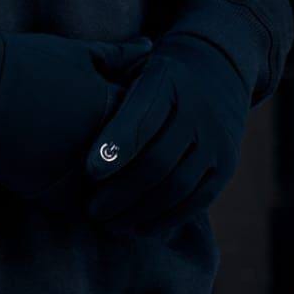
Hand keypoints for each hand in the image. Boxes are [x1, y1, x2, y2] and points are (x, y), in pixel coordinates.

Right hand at [0, 32, 151, 212]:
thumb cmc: (21, 66)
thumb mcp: (74, 53)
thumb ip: (117, 55)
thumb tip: (149, 45)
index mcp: (111, 107)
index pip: (152, 119)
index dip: (148, 112)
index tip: (141, 106)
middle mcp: (103, 147)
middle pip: (139, 158)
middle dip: (140, 151)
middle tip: (134, 141)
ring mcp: (80, 176)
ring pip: (118, 189)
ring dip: (120, 181)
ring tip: (113, 164)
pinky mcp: (57, 197)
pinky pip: (89, 205)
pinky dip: (93, 196)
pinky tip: (87, 179)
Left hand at [81, 35, 250, 232]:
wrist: (212, 76)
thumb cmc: (151, 78)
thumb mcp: (132, 65)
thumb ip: (106, 82)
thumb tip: (69, 104)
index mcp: (167, 79)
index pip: (142, 119)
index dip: (115, 147)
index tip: (89, 171)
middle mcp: (197, 110)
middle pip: (158, 161)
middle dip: (122, 191)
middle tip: (92, 210)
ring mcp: (216, 140)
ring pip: (177, 186)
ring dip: (139, 211)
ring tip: (109, 223)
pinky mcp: (224, 167)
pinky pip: (196, 201)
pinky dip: (165, 219)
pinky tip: (138, 228)